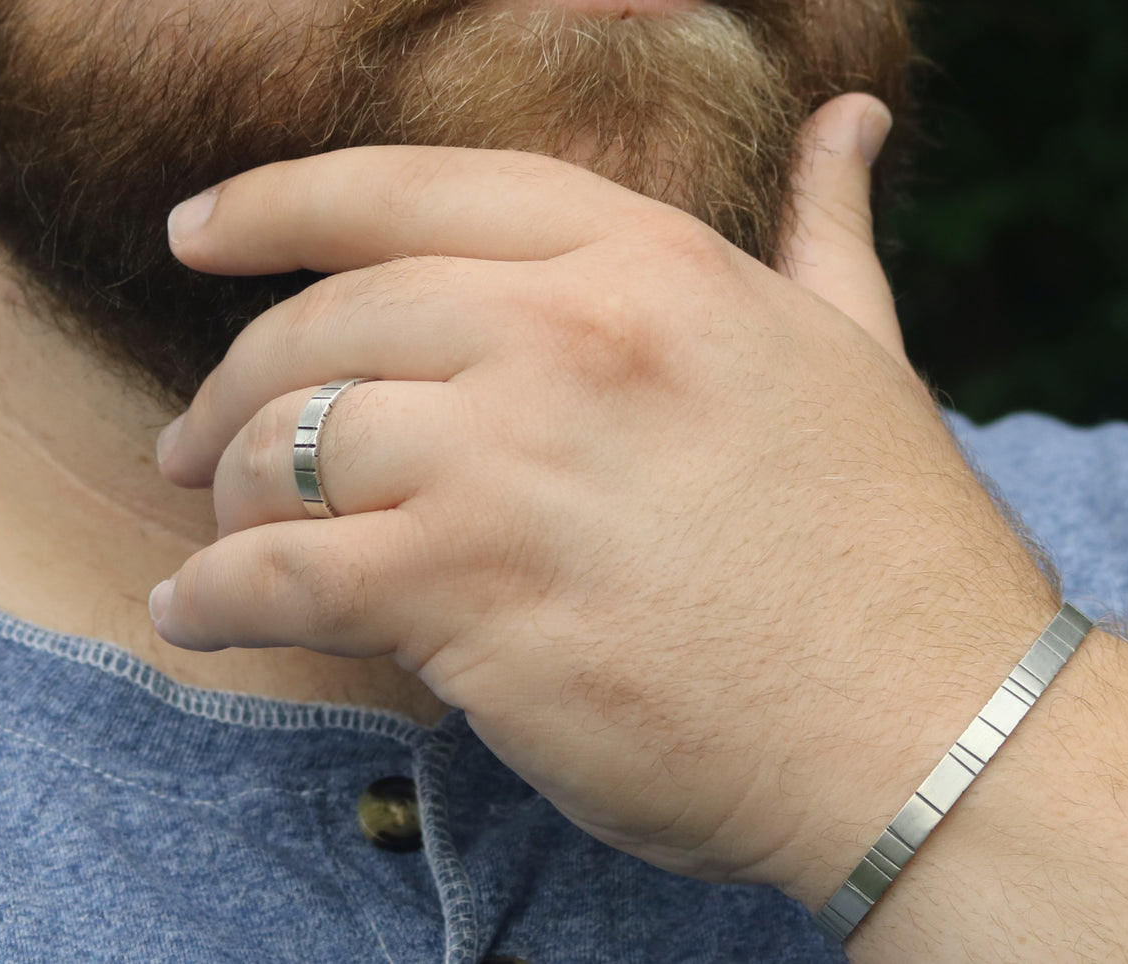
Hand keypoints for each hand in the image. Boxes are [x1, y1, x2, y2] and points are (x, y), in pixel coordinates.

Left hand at [152, 93, 1056, 904]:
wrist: (930, 723)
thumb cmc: (897, 546)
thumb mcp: (862, 352)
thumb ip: (826, 228)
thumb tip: (853, 117)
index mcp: (649, 266)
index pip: (412, 191)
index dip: (278, 203)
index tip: (197, 231)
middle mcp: (567, 339)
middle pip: (329, 321)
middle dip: (238, 380)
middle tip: (202, 435)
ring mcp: (511, 465)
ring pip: (291, 443)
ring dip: (229, 490)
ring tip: (216, 528)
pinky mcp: (470, 597)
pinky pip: (281, 574)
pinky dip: (216, 596)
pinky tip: (197, 614)